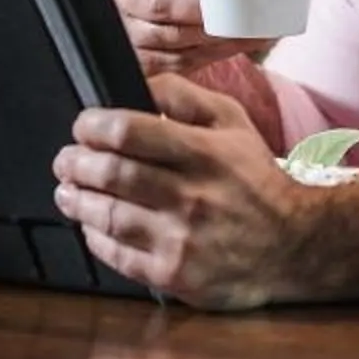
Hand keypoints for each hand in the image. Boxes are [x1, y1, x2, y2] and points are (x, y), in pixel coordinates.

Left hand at [55, 75, 306, 308]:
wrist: (293, 245)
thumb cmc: (255, 178)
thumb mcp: (232, 122)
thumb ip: (184, 97)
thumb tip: (138, 82)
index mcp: (202, 152)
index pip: (129, 132)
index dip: (93, 126)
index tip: (83, 126)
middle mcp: (189, 195)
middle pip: (111, 173)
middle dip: (75, 162)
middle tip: (65, 159)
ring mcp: (180, 239)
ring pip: (108, 216)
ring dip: (77, 200)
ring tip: (67, 191)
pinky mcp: (174, 276)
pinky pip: (118, 256)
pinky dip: (96, 237)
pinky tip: (91, 225)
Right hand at [111, 0, 268, 83]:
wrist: (161, 13)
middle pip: (159, 0)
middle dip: (202, 7)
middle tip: (236, 8)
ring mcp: (129, 30)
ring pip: (171, 36)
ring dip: (215, 35)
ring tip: (249, 29)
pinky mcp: (140, 61)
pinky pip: (177, 62)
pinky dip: (213, 53)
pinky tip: (238, 43)